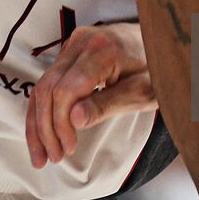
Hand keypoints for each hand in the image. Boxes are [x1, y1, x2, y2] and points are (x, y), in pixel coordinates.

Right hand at [25, 23, 155, 167]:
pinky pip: (48, 81)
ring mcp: (74, 43)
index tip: (69, 149)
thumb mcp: (140, 93)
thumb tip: (74, 119)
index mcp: (102, 50)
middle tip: (52, 158)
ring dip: (38, 122)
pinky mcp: (70, 50)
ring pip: (43, 85)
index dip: (61, 124)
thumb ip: (106, 105)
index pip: (65, 91)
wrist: (160, 43)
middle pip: (48, 88)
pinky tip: (42, 132)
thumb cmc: (155, 68)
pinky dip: (42, 108)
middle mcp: (82, 41)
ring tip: (41, 154)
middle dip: (45, 128)